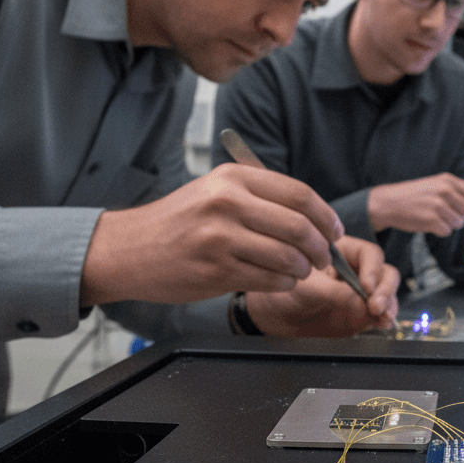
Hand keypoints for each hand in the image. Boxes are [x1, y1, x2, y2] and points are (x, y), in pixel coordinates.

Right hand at [80, 163, 343, 305]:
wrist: (128, 249)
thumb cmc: (179, 222)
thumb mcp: (216, 191)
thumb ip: (261, 197)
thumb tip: (315, 216)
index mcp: (233, 178)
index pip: (299, 194)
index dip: (326, 216)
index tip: (335, 231)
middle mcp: (227, 203)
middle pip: (300, 227)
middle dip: (322, 247)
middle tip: (325, 257)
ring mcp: (220, 239)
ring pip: (288, 257)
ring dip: (303, 269)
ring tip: (301, 271)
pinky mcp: (216, 272)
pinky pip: (269, 280)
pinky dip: (284, 284)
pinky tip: (279, 281)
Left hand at [245, 236, 399, 336]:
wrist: (271, 319)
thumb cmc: (281, 292)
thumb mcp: (308, 289)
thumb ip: (336, 293)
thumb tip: (361, 302)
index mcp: (341, 252)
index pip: (369, 254)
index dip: (372, 269)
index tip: (366, 286)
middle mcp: (355, 270)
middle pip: (383, 273)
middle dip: (384, 288)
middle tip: (376, 305)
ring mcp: (359, 292)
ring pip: (386, 292)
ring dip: (388, 303)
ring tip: (381, 316)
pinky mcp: (360, 313)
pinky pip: (380, 313)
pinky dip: (385, 318)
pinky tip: (382, 323)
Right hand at [368, 173, 463, 235]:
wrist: (388, 202)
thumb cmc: (411, 195)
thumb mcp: (434, 185)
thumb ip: (454, 192)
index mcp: (447, 181)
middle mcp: (445, 191)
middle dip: (459, 217)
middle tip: (443, 213)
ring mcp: (439, 205)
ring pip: (458, 224)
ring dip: (447, 224)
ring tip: (432, 216)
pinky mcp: (432, 220)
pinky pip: (446, 231)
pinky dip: (439, 230)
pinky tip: (428, 223)